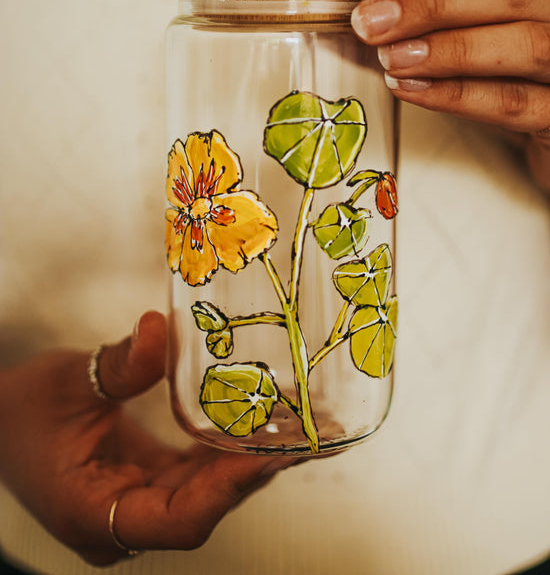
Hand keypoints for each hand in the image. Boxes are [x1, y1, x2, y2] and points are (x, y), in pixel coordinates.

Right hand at [0, 312, 297, 565]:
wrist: (2, 421)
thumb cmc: (22, 411)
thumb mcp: (66, 382)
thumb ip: (117, 365)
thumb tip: (159, 330)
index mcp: (95, 515)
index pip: (179, 520)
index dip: (228, 488)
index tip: (269, 454)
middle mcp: (122, 523)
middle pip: (204, 506)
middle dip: (253, 469)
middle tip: (305, 432)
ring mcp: (137, 505)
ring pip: (206, 491)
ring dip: (247, 458)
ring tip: (297, 424)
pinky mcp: (148, 483)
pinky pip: (197, 473)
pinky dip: (226, 447)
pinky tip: (256, 419)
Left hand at [349, 0, 549, 191]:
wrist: (549, 127)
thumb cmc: (506, 75)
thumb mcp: (473, 31)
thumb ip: (429, 15)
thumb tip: (362, 7)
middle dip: (429, 1)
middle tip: (368, 20)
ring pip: (522, 44)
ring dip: (447, 48)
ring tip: (390, 58)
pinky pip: (516, 102)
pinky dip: (459, 95)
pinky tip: (413, 90)